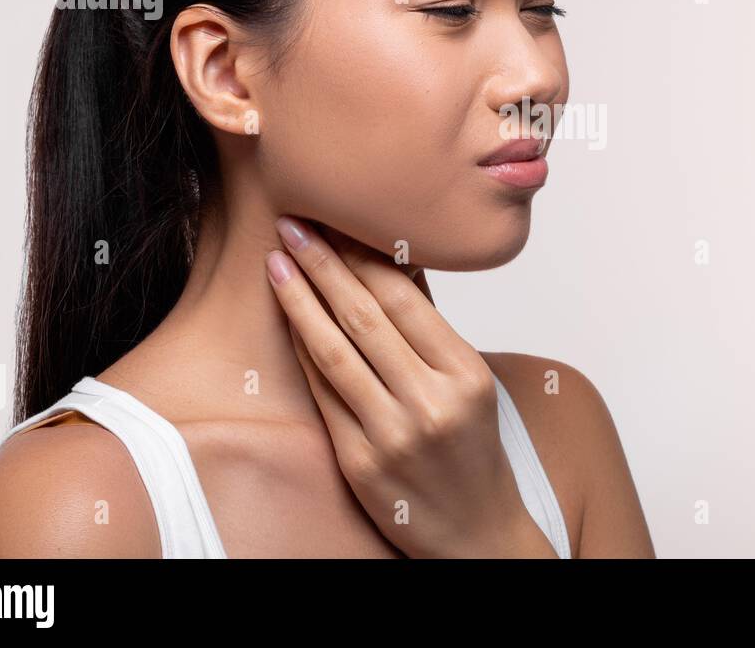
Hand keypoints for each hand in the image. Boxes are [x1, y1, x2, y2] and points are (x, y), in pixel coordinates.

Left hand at [264, 216, 556, 557]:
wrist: (478, 534)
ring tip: (277, 262)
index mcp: (466, 374)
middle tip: (292, 224)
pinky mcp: (361, 463)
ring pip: (335, 352)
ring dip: (300, 301)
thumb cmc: (474, 450)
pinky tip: (289, 319)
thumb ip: (430, 327)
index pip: (404, 299)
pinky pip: (324, 395)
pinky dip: (304, 351)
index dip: (362, 255)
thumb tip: (398, 261)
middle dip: (323, 264)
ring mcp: (393, 435)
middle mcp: (432, 402)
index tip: (335, 221)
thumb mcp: (471, 384)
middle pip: (364, 317)